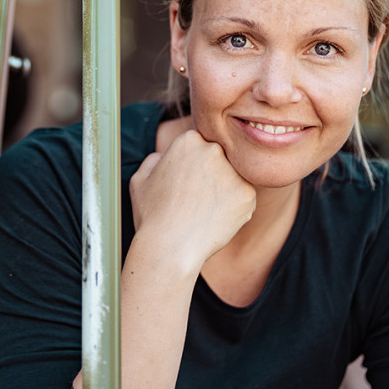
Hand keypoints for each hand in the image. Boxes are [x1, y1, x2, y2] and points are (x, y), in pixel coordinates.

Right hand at [129, 130, 255, 270]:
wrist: (170, 249)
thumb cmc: (152, 216)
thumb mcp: (140, 180)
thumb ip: (154, 160)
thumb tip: (164, 157)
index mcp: (188, 140)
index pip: (201, 146)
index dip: (194, 167)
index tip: (187, 185)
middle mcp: (213, 149)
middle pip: (220, 158)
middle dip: (213, 175)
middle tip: (198, 200)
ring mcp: (233, 170)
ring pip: (234, 178)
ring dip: (225, 191)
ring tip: (206, 212)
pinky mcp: (248, 193)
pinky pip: (244, 198)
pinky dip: (235, 210)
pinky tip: (216, 221)